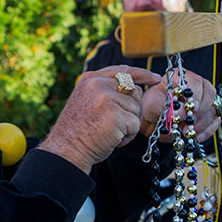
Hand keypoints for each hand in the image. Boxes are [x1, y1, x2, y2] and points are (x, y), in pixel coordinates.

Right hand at [38, 66, 161, 173]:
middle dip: (132, 110)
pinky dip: (128, 136)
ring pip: (136, 109)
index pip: (122, 71)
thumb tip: (134, 88)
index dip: (142, 74)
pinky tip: (113, 139)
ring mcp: (107, 98)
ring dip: (129, 125)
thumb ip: (104, 90)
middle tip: (117, 124)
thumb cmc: (77, 131)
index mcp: (90, 79)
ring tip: (110, 133)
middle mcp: (98, 84)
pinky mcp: (116, 115)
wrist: (67, 150)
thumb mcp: (86, 101)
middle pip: (134, 91)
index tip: (155, 78)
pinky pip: (135, 124)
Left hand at [140, 68, 220, 142]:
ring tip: (188, 131)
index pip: (195, 81)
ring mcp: (204, 100)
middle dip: (199, 111)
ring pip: (213, 108)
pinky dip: (207, 130)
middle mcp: (196, 86)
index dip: (195, 95)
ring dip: (202, 122)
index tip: (191, 107)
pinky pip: (215, 121)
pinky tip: (196, 136)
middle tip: (189, 122)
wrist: (152, 120)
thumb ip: (166, 106)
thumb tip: (183, 112)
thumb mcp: (152, 104)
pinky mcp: (207, 114)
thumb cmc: (151, 107)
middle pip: (209, 94)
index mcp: (181, 77)